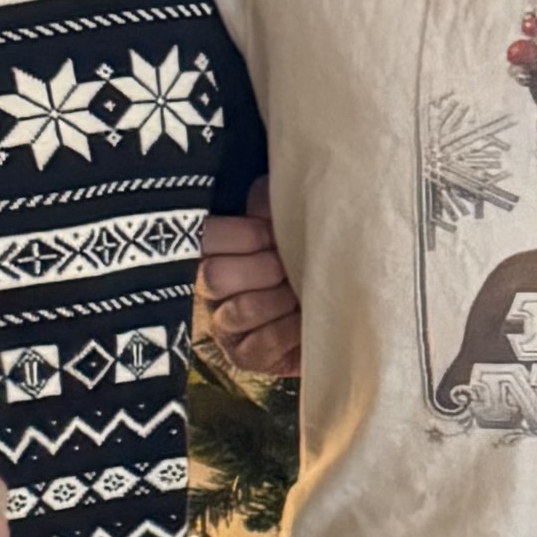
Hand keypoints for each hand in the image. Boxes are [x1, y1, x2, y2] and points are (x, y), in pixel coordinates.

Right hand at [196, 180, 302, 380]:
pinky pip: (260, 345)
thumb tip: (281, 180)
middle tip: (288, 267)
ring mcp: (224, 326)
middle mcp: (208, 290)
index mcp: (212, 249)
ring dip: (277, 299)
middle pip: (216, 277)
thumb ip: (273, 205)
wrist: (330, 306)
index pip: (206, 238)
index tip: (272, 235)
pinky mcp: (244, 356)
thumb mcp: (284, 226)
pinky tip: (304, 319)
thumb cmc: (301, 257)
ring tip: (300, 292)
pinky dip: (287, 330)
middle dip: (263, 269)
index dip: (243, 235)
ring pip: (239, 311)